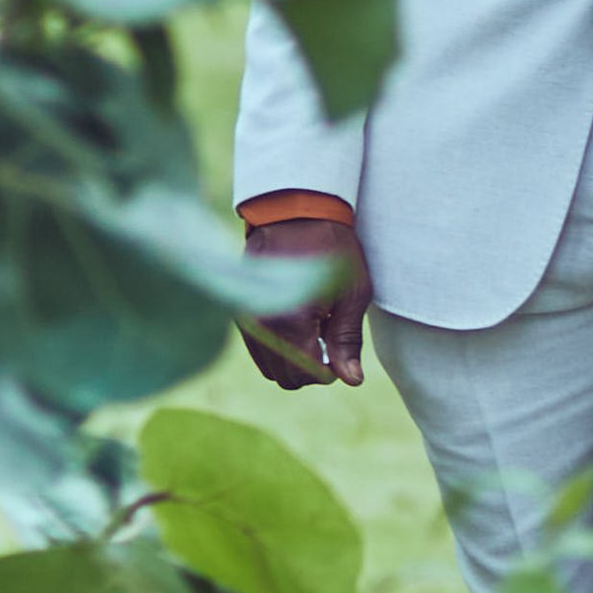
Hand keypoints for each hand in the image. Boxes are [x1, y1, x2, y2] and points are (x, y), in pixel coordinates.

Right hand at [241, 219, 372, 390]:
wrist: (295, 212)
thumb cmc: (332, 249)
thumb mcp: (352, 293)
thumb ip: (347, 341)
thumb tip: (352, 380)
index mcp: (291, 323)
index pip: (306, 375)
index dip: (329, 372)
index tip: (340, 352)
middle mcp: (262, 326)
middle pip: (285, 378)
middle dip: (310, 369)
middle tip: (330, 341)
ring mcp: (247, 320)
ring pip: (268, 367)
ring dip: (292, 360)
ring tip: (313, 329)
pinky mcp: (240, 313)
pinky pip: (257, 349)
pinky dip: (277, 347)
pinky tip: (295, 323)